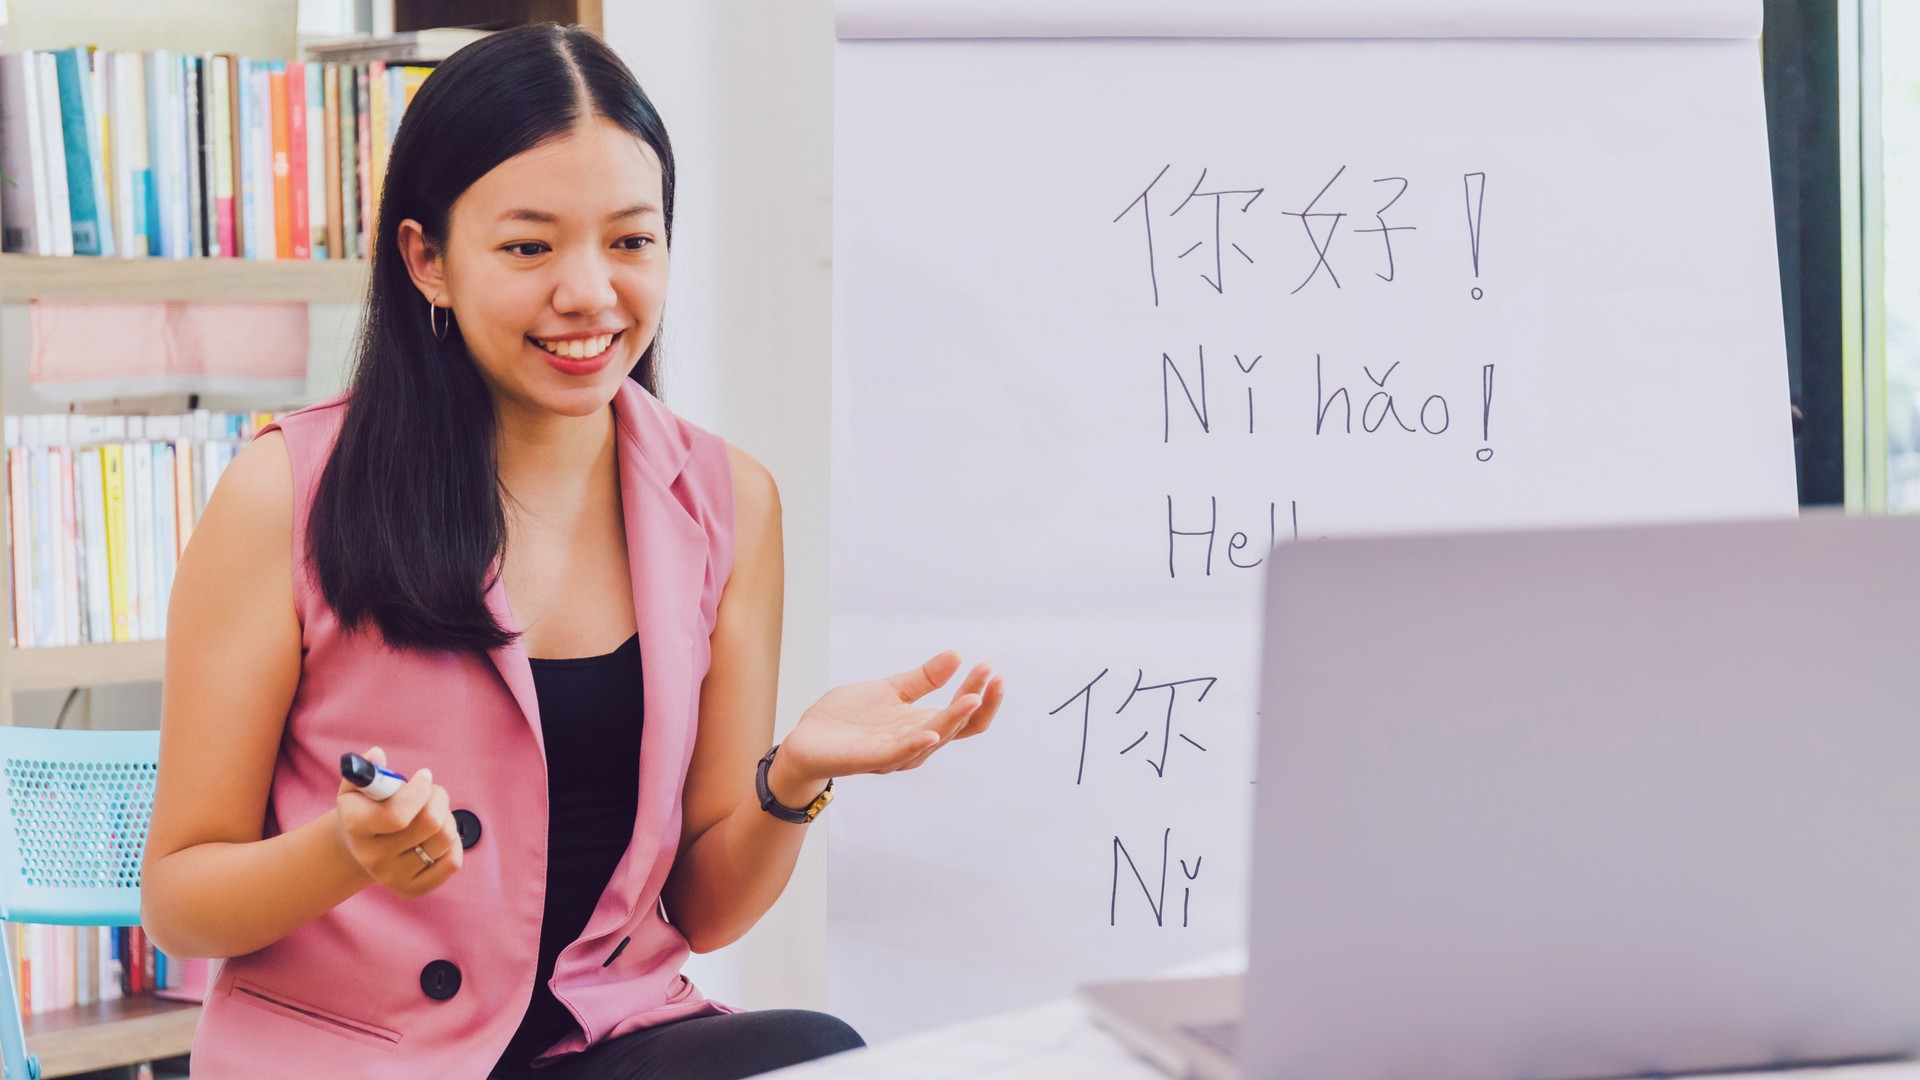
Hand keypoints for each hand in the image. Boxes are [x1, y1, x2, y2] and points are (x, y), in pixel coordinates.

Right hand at [334, 746, 462, 897]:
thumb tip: (376, 755)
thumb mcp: (357, 786)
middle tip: (432, 792)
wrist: (359, 847)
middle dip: (438, 797)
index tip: (424, 776)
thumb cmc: (365, 807)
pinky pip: (453, 861)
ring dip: (447, 817)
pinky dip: (454, 842)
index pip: (397, 815)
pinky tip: (437, 835)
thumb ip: (366, 768)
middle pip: (430, 824)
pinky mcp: (412, 889)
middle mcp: (373, 858)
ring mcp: (392, 877)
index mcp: (357, 828)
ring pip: (445, 839)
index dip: (420, 790)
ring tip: (433, 812)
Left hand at [776, 652, 1005, 788]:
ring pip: (934, 739)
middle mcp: (916, 743)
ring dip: (954, 719)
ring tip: (972, 698)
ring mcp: (895, 754)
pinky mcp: (870, 759)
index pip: (963, 715)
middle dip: (979, 702)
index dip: (981, 694)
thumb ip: (923, 678)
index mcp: (922, 725)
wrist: (808, 739)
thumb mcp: (891, 689)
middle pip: (959, 728)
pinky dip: (917, 743)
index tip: (991, 669)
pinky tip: (932, 731)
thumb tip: (957, 655)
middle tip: (993, 677)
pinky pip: (899, 754)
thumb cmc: (849, 718)